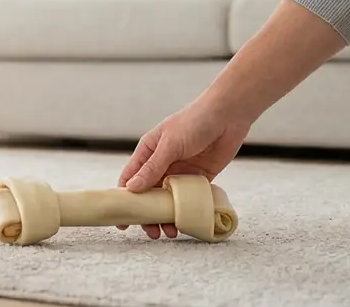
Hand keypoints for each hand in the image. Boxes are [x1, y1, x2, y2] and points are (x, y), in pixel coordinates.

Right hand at [116, 97, 251, 239]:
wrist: (227, 117)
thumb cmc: (193, 123)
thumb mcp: (169, 145)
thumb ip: (152, 168)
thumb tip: (132, 189)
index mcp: (148, 152)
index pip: (131, 179)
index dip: (124, 199)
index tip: (121, 220)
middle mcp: (162, 164)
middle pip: (149, 194)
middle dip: (148, 214)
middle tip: (150, 232)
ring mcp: (180, 172)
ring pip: (168, 200)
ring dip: (167, 216)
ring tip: (170, 232)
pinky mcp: (199, 177)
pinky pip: (189, 198)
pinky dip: (186, 210)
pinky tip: (186, 222)